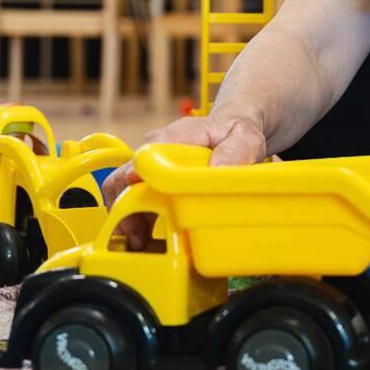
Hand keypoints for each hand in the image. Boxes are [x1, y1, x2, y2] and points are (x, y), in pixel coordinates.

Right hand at [103, 113, 268, 248]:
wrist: (232, 127)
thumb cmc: (236, 131)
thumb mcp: (245, 138)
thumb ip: (235, 151)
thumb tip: (216, 171)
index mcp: (176, 135)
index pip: (146, 155)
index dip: (135, 176)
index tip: (135, 196)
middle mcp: (155, 147)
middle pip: (125, 177)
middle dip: (125, 207)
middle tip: (137, 236)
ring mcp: (151, 163)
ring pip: (123, 191)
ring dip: (127, 216)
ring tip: (140, 242)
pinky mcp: (152, 178)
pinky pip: (134, 198)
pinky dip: (135, 217)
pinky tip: (146, 236)